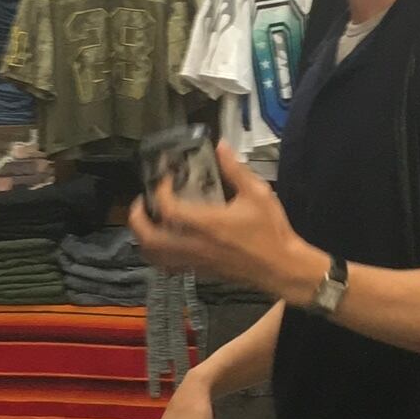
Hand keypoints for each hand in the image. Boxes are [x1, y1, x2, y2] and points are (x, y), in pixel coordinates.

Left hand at [129, 142, 325, 304]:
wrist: (282, 268)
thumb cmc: (271, 232)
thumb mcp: (259, 194)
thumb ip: (236, 170)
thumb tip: (222, 147)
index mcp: (207, 224)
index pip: (167, 208)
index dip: (159, 190)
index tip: (165, 179)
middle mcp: (195, 245)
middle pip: (149, 237)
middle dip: (137, 218)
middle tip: (141, 202)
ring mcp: (195, 261)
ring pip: (154, 255)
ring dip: (143, 238)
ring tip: (148, 222)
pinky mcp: (199, 272)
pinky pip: (167, 266)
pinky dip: (157, 254)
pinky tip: (164, 242)